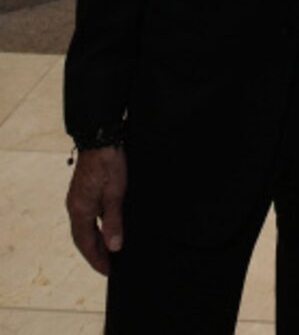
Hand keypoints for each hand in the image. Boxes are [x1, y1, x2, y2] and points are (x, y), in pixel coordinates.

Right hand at [66, 145, 127, 274]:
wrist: (101, 135)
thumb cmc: (109, 163)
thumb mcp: (115, 194)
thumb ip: (113, 221)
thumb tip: (113, 247)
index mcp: (80, 210)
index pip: (86, 244)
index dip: (97, 259)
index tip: (108, 272)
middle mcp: (74, 206)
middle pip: (83, 238)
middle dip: (95, 253)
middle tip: (110, 266)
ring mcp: (77, 197)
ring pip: (84, 226)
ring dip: (95, 240)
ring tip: (109, 250)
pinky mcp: (83, 189)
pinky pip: (86, 216)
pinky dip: (94, 227)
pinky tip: (105, 227)